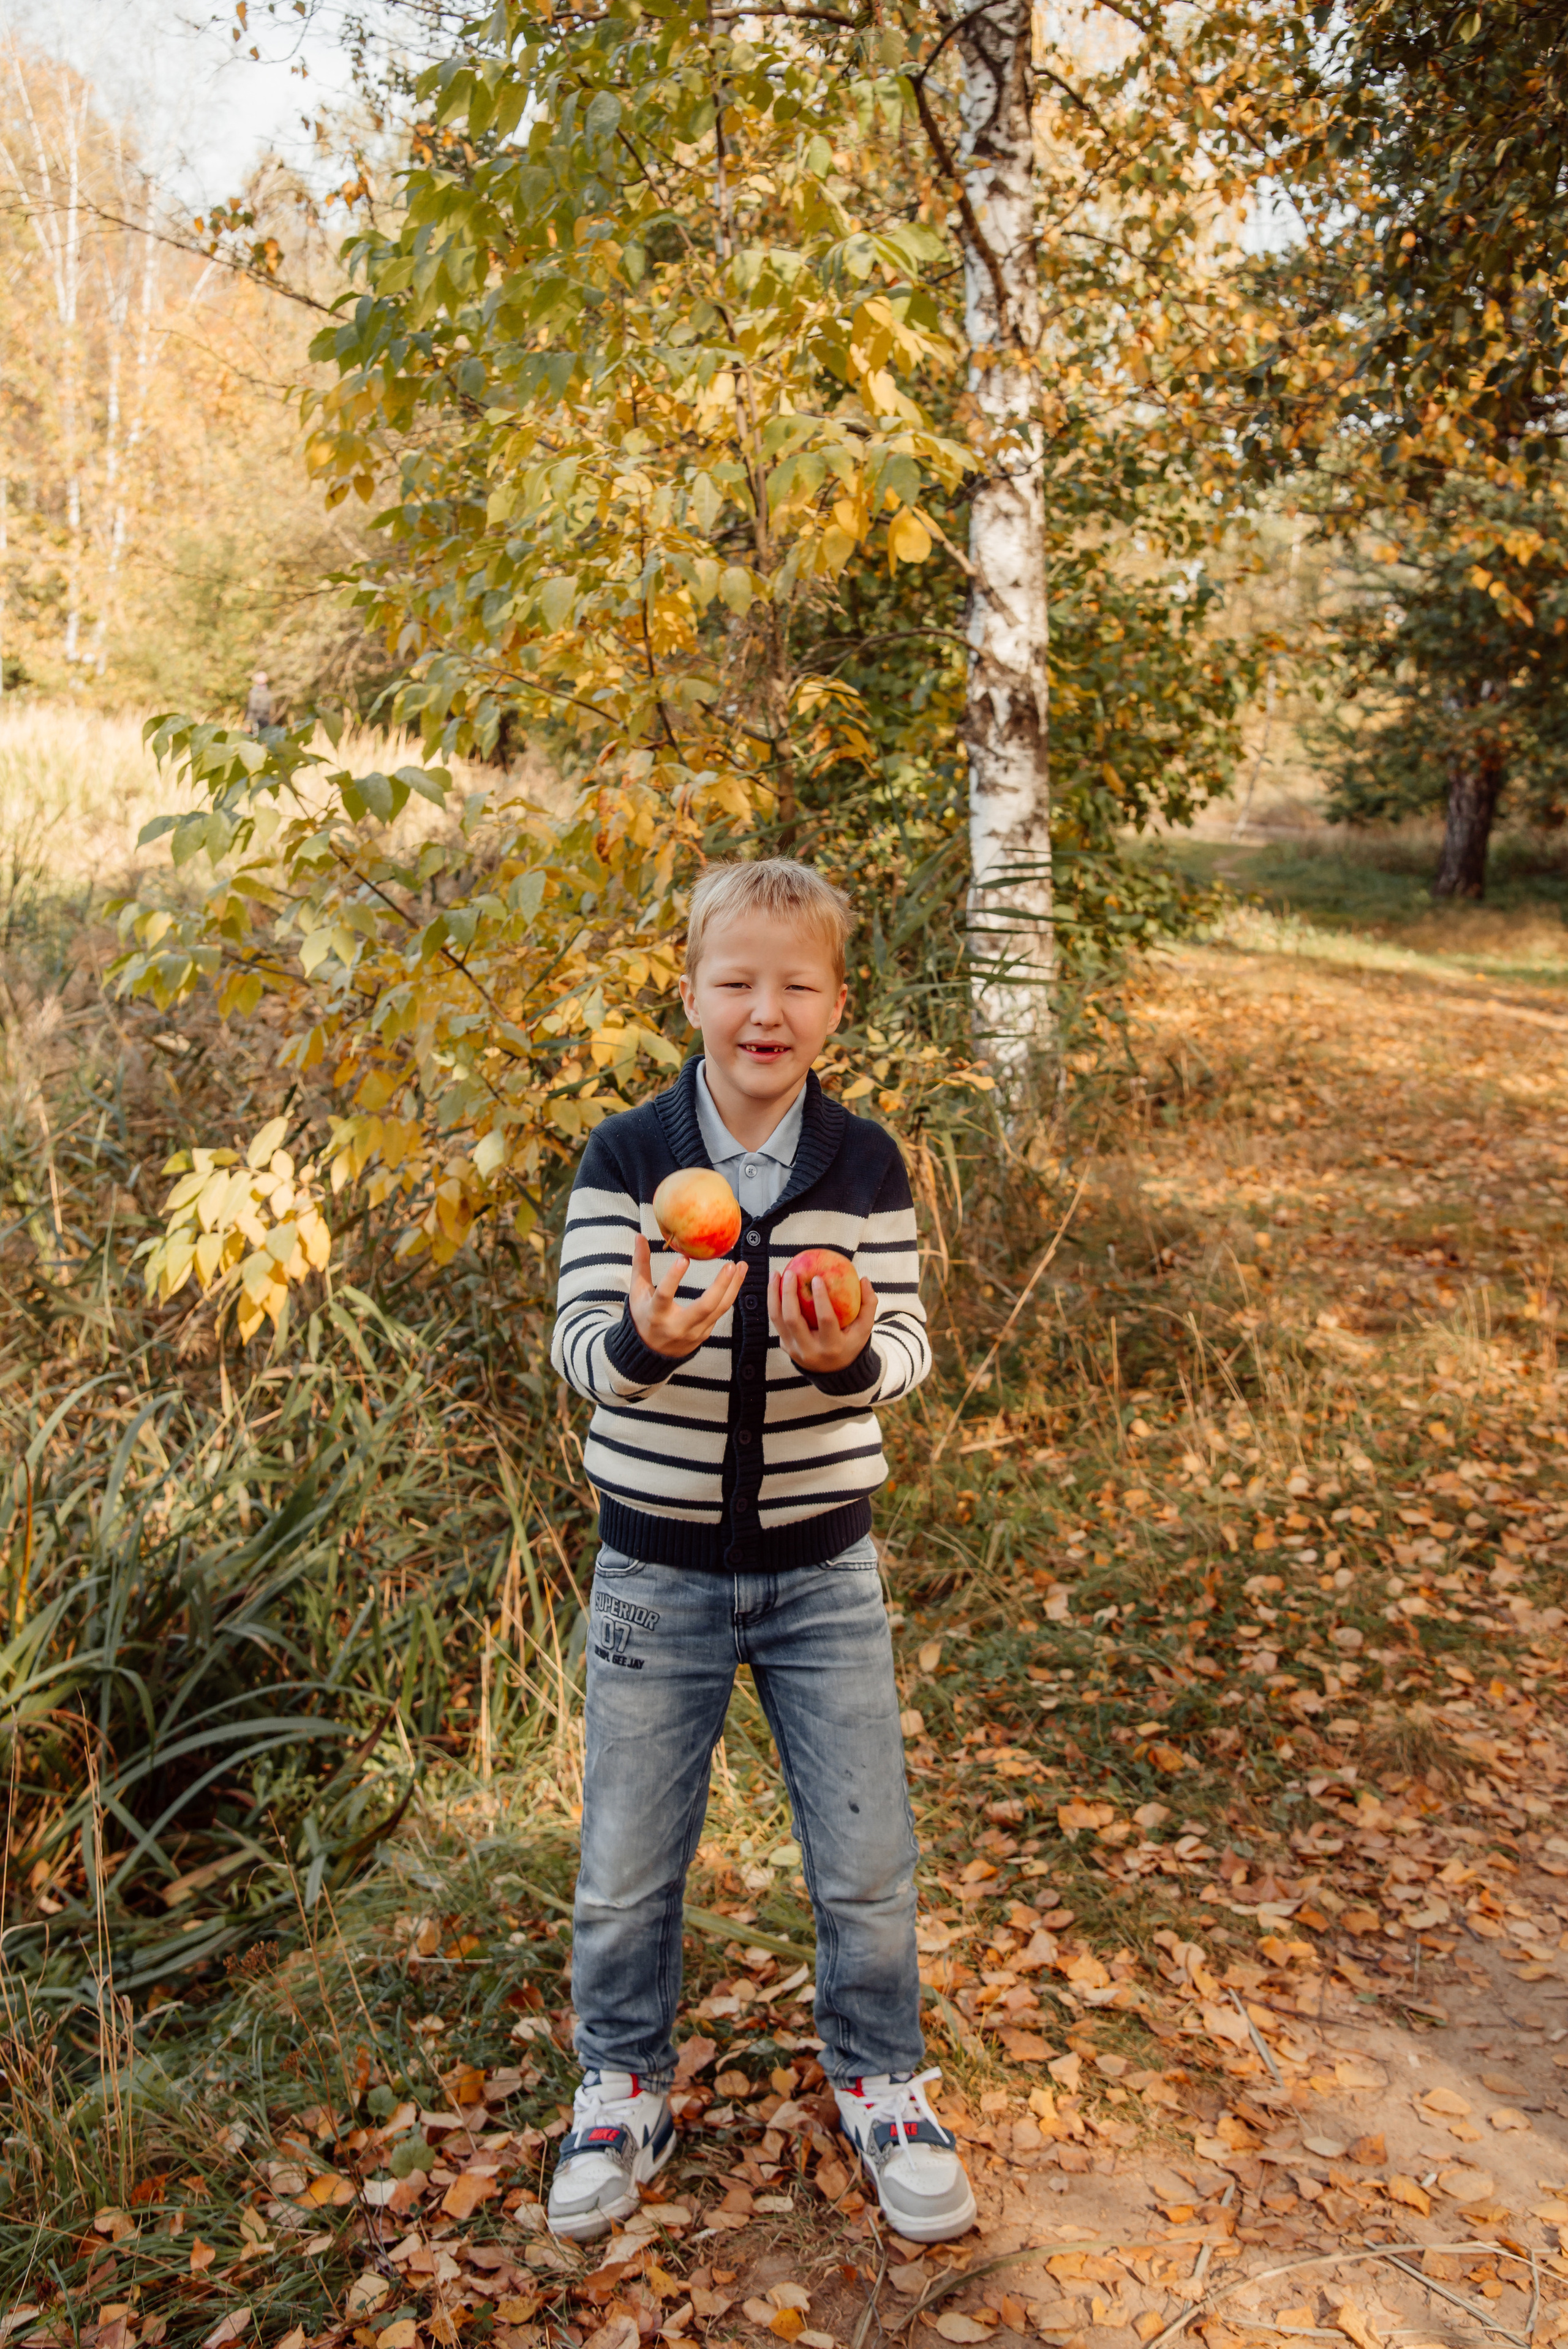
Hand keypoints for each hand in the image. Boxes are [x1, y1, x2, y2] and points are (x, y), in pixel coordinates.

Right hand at [629, 1233, 746, 1357]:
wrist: (652, 1352)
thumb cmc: (644, 1315)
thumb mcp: (638, 1292)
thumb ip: (640, 1265)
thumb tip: (639, 1236)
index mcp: (656, 1315)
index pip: (664, 1297)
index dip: (673, 1279)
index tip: (683, 1259)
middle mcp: (677, 1326)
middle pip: (704, 1307)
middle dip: (720, 1285)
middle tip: (731, 1264)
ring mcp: (694, 1333)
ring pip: (719, 1310)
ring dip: (733, 1287)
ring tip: (741, 1266)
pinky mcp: (704, 1334)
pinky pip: (720, 1313)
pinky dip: (730, 1295)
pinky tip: (736, 1278)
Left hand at [768, 1263, 876, 1374]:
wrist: (833, 1372)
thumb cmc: (850, 1343)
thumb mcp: (864, 1329)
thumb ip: (868, 1304)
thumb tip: (863, 1279)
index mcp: (832, 1346)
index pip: (825, 1320)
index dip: (820, 1299)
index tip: (817, 1278)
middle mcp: (810, 1350)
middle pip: (792, 1320)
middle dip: (788, 1294)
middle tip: (790, 1272)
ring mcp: (794, 1350)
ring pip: (778, 1319)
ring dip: (774, 1295)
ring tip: (776, 1274)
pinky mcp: (785, 1346)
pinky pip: (776, 1321)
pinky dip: (774, 1302)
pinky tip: (775, 1285)